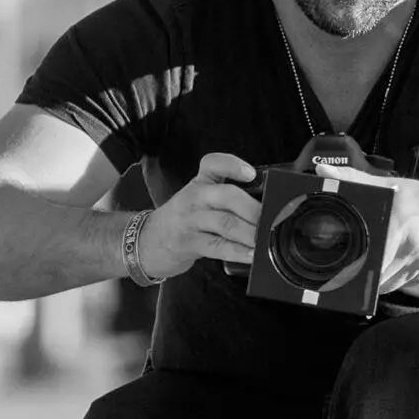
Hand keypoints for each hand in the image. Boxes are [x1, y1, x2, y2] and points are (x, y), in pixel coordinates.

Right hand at [136, 152, 259, 277]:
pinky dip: (238, 250)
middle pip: (228, 195)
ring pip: (225, 222)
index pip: (213, 163)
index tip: (251, 173)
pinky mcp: (189, 243)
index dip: (233, 165)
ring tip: (266, 239)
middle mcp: (195, 197)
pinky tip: (252, 254)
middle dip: (254, 209)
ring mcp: (191, 220)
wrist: (146, 241)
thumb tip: (267, 207)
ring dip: (250, 232)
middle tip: (272, 220)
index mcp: (201, 183)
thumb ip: (227, 197)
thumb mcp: (199, 199)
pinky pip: (218, 246)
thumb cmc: (183, 220)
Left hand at [327, 168, 418, 292]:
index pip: (371, 255)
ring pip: (386, 284)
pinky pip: (400, 284)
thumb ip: (356, 179)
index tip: (340, 268)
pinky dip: (389, 279)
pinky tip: (386, 267)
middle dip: (360, 275)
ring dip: (373, 280)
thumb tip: (324, 172)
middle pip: (376, 275)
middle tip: (344, 272)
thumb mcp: (393, 186)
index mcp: (400, 223)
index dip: (354, 266)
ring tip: (362, 270)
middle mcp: (411, 247)